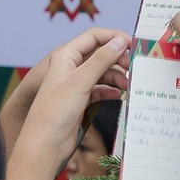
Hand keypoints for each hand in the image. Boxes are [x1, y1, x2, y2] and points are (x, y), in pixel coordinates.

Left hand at [12, 28, 130, 110]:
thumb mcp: (81, 81)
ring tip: (128, 85)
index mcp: (66, 55)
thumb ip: (102, 59)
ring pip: (101, 72)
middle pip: (100, 54)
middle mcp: (70, 67)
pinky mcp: (80, 99)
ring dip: (116, 76)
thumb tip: (120, 42)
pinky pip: (99, 88)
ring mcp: (75, 83)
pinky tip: (119, 95)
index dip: (114, 37)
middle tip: (134, 68)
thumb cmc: (56, 110)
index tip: (132, 45)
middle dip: (118, 59)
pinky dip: (110, 90)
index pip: (93, 37)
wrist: (46, 142)